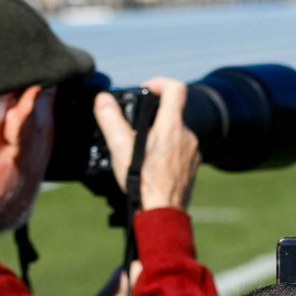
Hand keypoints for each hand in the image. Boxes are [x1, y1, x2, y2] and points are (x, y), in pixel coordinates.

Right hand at [92, 76, 199, 210]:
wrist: (162, 213)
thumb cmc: (143, 183)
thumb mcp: (120, 148)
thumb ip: (110, 119)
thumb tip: (102, 100)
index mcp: (172, 126)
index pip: (176, 88)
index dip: (160, 82)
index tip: (146, 90)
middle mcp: (187, 136)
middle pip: (173, 112)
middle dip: (153, 115)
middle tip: (134, 128)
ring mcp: (193, 152)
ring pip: (175, 132)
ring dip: (159, 135)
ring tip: (140, 151)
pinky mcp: (192, 166)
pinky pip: (180, 150)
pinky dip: (166, 151)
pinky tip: (151, 166)